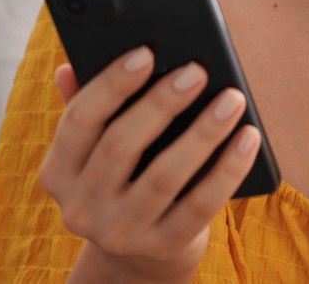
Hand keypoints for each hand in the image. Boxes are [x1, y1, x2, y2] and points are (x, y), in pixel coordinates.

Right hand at [38, 47, 261, 282]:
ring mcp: (120, 233)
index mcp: (59, 172)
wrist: (139, 255)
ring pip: (164, 176)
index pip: (78, 120)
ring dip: (203, 132)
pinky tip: (248, 137)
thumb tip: (70, 64)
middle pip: (121, 145)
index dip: (111, 84)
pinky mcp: (162, 248)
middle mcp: (82, 207)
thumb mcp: (98, 149)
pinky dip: (228, 169)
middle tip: (197, 71)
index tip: (146, 53)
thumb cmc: (124, 178)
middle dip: (161, 103)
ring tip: (232, 100)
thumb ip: (87, 107)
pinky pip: (200, 205)